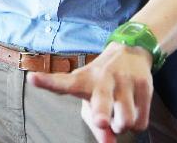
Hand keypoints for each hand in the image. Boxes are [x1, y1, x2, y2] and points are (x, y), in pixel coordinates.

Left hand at [28, 43, 153, 141]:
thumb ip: (94, 124)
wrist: (131, 52)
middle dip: (101, 112)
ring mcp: (125, 79)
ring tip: (119, 112)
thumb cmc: (103, 82)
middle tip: (100, 121)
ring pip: (125, 120)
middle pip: (101, 100)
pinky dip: (136, 124)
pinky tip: (133, 109)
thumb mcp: (92, 98)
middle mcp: (103, 78)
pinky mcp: (144, 84)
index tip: (32, 78)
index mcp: (83, 80)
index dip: (48, 82)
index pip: (63, 82)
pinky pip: (140, 122)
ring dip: (122, 125)